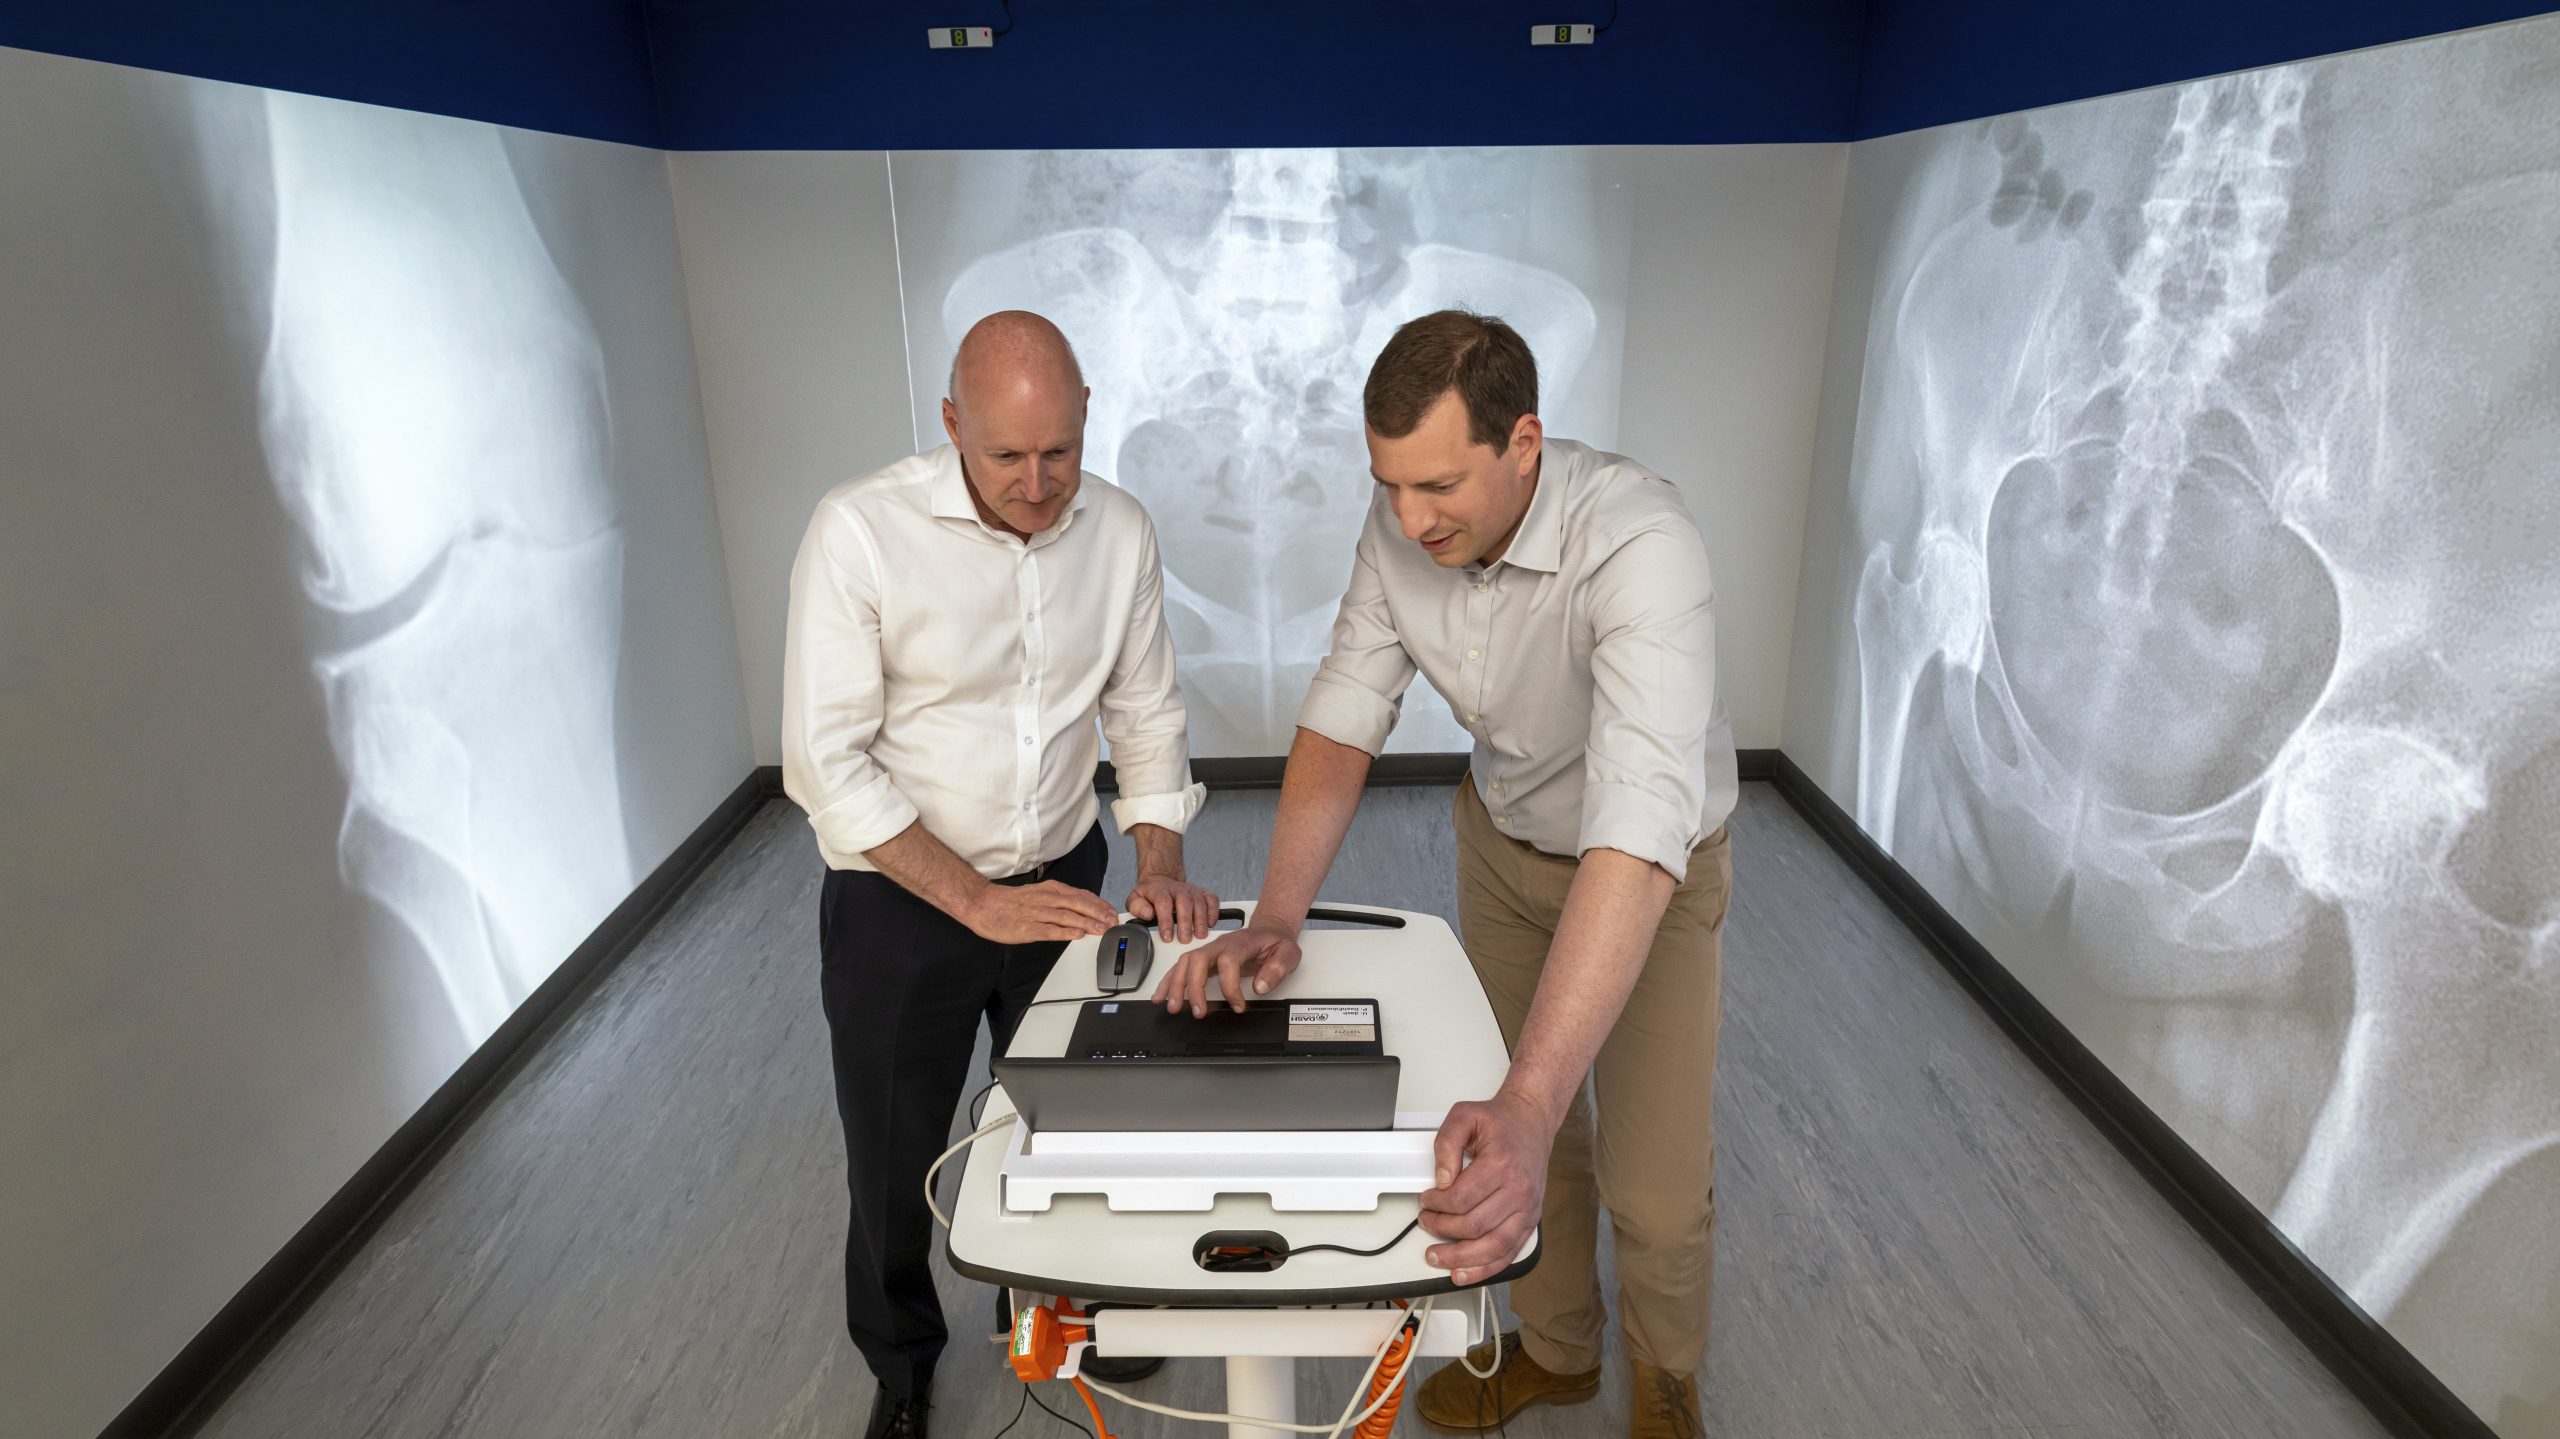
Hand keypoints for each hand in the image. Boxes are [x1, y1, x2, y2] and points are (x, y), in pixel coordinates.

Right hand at [960, 880, 1116, 944]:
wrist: (983, 904)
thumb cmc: (1010, 902)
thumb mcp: (1039, 894)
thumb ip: (1059, 900)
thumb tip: (1081, 907)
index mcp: (1051, 890)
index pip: (1081, 895)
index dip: (1099, 904)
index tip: (1112, 913)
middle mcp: (1046, 899)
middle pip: (1078, 904)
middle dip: (1098, 914)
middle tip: (1112, 922)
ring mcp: (1036, 913)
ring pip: (1066, 916)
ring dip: (1086, 923)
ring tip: (1101, 930)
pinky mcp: (1027, 928)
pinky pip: (1049, 930)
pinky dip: (1064, 932)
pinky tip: (1076, 935)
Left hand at [1125, 873, 1220, 943]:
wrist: (1162, 880)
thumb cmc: (1150, 894)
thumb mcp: (1136, 899)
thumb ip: (1137, 907)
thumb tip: (1147, 914)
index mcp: (1160, 890)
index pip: (1164, 903)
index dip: (1166, 921)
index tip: (1167, 936)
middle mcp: (1177, 888)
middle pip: (1184, 902)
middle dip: (1186, 922)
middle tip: (1185, 939)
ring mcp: (1191, 890)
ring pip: (1199, 902)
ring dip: (1200, 920)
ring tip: (1200, 935)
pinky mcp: (1202, 893)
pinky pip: (1212, 899)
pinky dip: (1213, 911)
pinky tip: (1210, 923)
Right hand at [1150, 922, 1300, 1016]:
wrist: (1269, 930)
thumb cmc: (1276, 942)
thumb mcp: (1289, 953)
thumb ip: (1277, 969)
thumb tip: (1260, 987)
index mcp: (1241, 943)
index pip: (1228, 962)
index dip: (1231, 987)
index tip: (1239, 1006)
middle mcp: (1221, 944)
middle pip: (1198, 960)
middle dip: (1194, 987)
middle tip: (1197, 1012)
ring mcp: (1210, 950)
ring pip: (1185, 963)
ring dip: (1176, 985)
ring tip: (1172, 1007)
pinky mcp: (1204, 958)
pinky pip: (1182, 967)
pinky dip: (1169, 981)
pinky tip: (1161, 995)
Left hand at [1419, 1089, 1553, 1285]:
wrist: (1531, 1123)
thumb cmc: (1500, 1122)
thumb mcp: (1464, 1116)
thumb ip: (1446, 1144)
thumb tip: (1441, 1180)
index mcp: (1501, 1164)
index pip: (1461, 1198)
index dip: (1436, 1205)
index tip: (1425, 1201)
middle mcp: (1519, 1190)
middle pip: (1474, 1226)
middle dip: (1442, 1229)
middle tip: (1426, 1222)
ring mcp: (1527, 1209)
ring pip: (1493, 1247)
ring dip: (1461, 1259)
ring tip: (1438, 1258)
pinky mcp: (1530, 1220)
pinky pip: (1509, 1253)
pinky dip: (1486, 1268)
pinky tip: (1466, 1273)